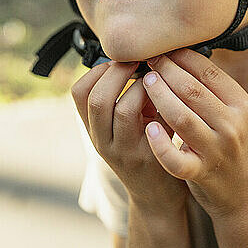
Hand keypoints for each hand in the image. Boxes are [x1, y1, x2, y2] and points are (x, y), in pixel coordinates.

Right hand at [71, 60, 189, 214]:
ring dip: (141, 86)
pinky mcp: (149, 159)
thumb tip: (140, 53)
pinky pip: (153, 125)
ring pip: (124, 109)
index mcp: (94, 127)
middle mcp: (102, 140)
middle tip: (138, 61)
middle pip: (96, 98)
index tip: (117, 61)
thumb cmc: (147, 145)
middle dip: (119, 72)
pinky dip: (159, 103)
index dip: (97, 70)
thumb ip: (128, 94)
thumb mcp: (128, 121)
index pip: (78, 93)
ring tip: (154, 77)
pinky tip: (169, 96)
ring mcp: (125, 152)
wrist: (158, 195)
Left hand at [142, 48, 247, 219]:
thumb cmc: (231, 144)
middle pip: (192, 89)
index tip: (164, 49)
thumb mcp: (234, 113)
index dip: (182, 57)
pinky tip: (148, 128)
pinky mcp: (202, 173)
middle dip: (166, 71)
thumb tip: (181, 53)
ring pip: (181, 117)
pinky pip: (176, 159)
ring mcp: (218, 150)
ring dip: (159, 96)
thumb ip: (213, 90)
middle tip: (148, 61)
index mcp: (242, 104)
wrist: (245, 193)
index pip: (208, 71)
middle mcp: (233, 125)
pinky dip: (160, 144)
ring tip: (145, 82)